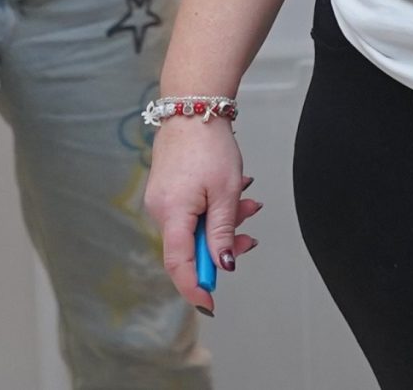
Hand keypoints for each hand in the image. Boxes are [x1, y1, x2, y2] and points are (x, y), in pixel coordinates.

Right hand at [144, 121, 262, 314]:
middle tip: (251, 235)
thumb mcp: (227, 191)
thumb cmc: (210, 146)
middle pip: (190, 246)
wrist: (193, 108)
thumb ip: (223, 231)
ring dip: (224, 222)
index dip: (195, 286)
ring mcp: (161, 200)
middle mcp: (160, 211)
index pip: (179, 264)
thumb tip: (224, 264)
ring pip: (195, 227)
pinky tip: (235, 193)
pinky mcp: (167, 191)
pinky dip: (213, 209)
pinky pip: (191, 212)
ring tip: (250, 203)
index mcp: (173, 214)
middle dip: (223, 244)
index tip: (210, 303)